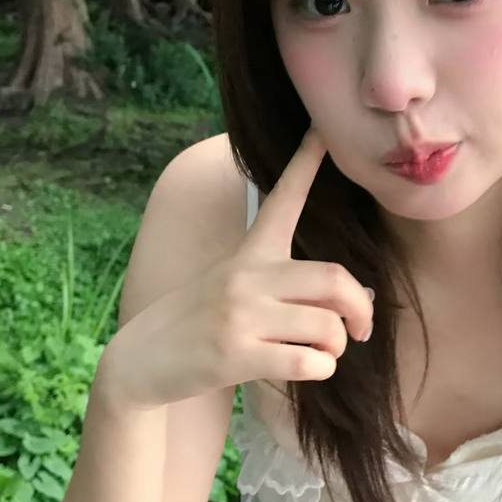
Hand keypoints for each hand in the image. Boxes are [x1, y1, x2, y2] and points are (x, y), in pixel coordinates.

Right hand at [100, 127, 374, 410]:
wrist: (139, 361)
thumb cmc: (198, 322)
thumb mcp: (232, 284)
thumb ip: (285, 283)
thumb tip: (359, 299)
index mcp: (250, 253)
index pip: (284, 199)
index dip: (307, 162)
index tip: (324, 131)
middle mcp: (246, 276)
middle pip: (333, 278)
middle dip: (361, 308)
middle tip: (362, 328)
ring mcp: (240, 314)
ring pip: (326, 327)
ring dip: (337, 347)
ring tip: (323, 354)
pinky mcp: (236, 354)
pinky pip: (307, 362)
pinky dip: (321, 370)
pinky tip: (307, 369)